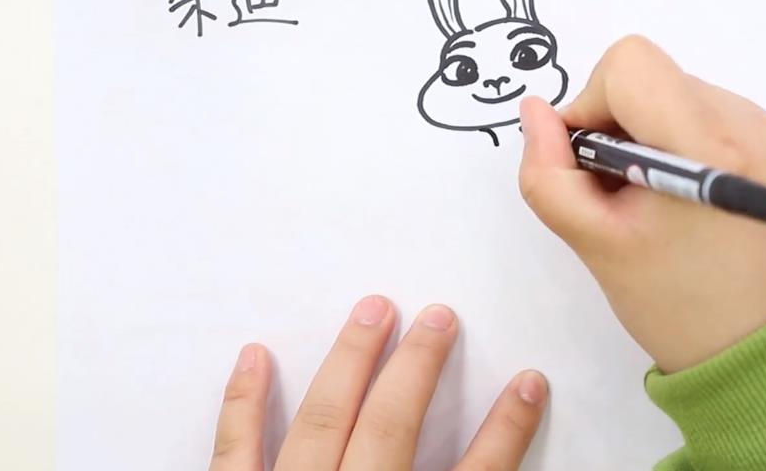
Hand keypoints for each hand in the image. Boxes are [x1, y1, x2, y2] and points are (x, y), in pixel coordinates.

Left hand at [209, 297, 547, 470]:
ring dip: (351, 360)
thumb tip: (484, 460)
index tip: (530, 386)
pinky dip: (243, 401)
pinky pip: (235, 449)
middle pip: (392, 427)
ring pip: (325, 420)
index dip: (507, 429)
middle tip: (439, 317)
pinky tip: (255, 357)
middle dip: (420, 367)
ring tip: (374, 310)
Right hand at [518, 36, 765, 372]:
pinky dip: (682, 143)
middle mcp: (750, 123)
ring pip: (679, 93)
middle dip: (619, 124)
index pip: (630, 65)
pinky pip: (711, 115)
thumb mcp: (595, 244)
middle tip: (618, 192)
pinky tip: (684, 199)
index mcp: (709, 145)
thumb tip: (536, 112)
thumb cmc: (678, 306)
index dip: (591, 103)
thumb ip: (549, 173)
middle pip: (654, 78)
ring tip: (654, 201)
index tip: (591, 160)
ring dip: (650, 134)